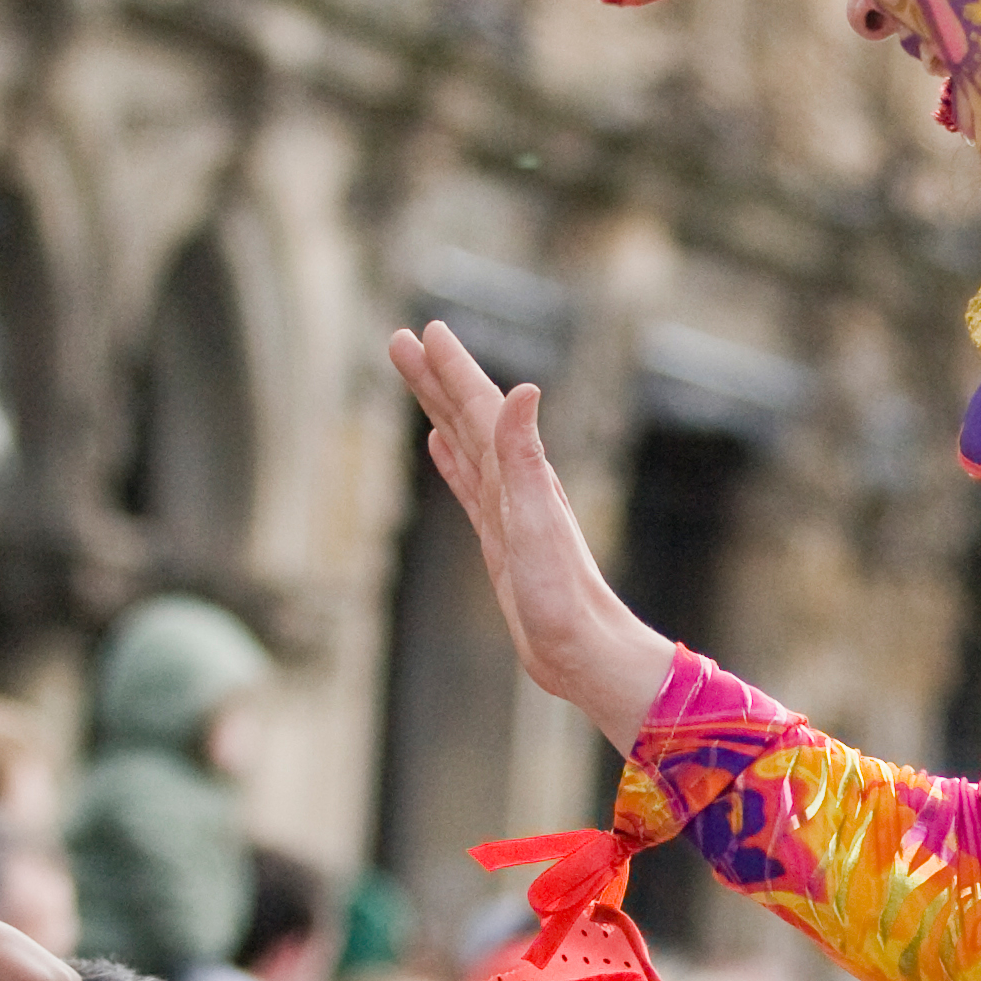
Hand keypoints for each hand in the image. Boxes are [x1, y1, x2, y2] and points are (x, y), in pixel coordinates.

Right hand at [385, 324, 677, 746]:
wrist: (580, 649)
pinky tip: (440, 446)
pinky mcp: (499, 538)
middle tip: (400, 339)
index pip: (481, 407)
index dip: (453, 369)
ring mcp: (506, 509)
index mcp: (521, 473)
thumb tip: (525, 389)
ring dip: (439, 409)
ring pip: (464, 443)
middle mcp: (514, 483)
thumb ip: (525, 456)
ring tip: (415, 375)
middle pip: (467, 416)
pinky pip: (468, 484)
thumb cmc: (560, 592)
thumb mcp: (537, 520)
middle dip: (435, 377)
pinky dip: (452, 459)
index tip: (425, 330)